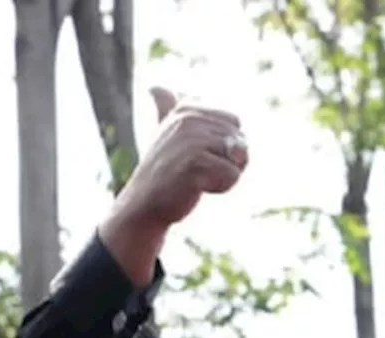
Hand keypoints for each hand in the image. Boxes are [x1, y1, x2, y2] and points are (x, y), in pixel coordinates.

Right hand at [106, 88, 248, 238]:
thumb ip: (166, 110)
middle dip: (228, 161)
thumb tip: (156, 87)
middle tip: (197, 169)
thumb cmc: (162, 171)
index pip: (235, 124)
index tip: (198, 154)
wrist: (145, 203)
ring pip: (239, 159)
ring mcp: (191, 139)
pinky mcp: (195, 162)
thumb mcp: (165, 135)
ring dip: (223, 176)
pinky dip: (221, 187)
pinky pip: (232, 175)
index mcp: (187, 109)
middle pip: (240, 141)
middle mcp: (189, 119)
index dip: (226, 146)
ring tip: (196, 178)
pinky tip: (196, 187)